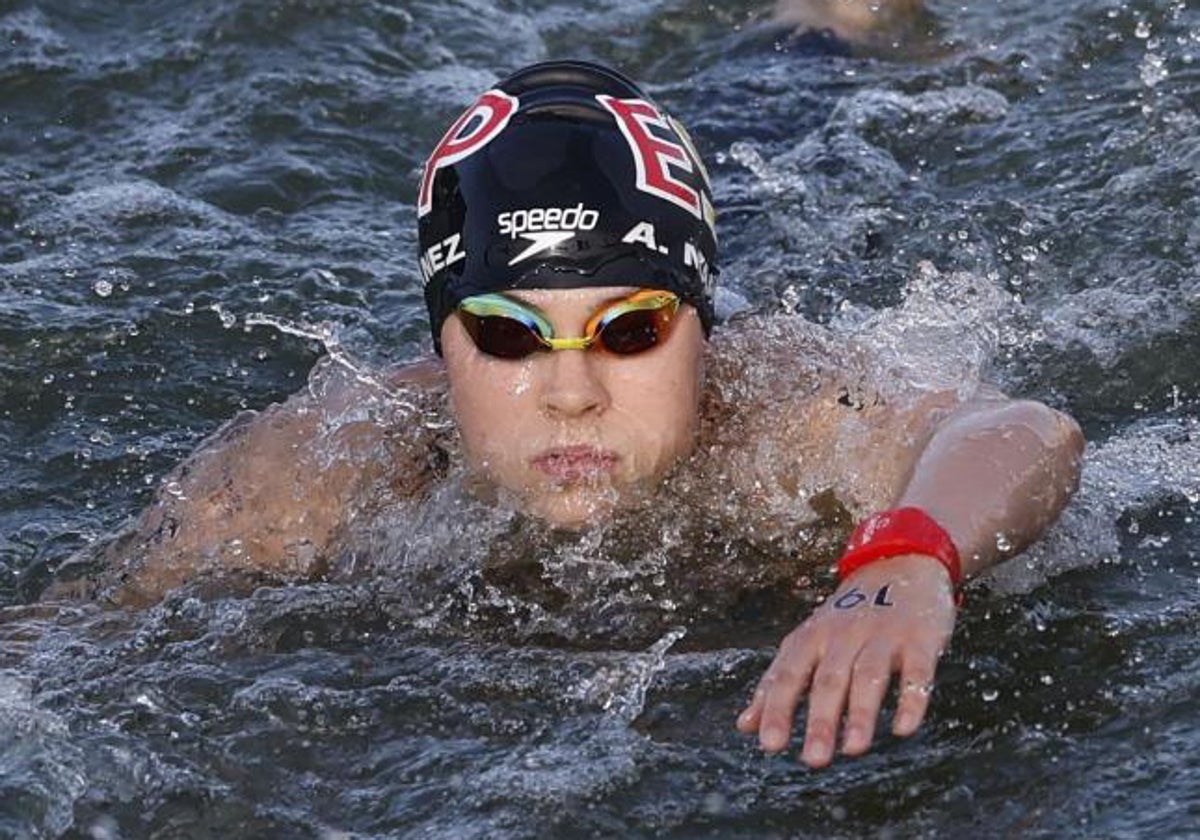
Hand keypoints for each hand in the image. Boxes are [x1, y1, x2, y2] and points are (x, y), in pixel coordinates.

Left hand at [736, 553, 956, 766]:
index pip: (788, 675)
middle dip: (820, 720)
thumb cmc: (847, 615)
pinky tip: (903, 728)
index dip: (777, 708)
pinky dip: (911, 700)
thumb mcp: (808, 640)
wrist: (901, 562)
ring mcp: (882, 635)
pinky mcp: (920, 638)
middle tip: (813, 759)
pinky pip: (916, 671)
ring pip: (868, 675)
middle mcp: (843, 634)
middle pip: (828, 679)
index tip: (770, 744)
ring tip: (853, 749)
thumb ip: (778, 683)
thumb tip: (745, 726)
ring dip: (860, 713)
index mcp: (812, 636)